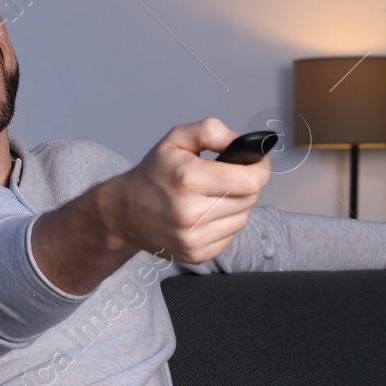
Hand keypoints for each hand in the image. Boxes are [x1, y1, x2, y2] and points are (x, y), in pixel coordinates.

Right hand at [99, 118, 269, 263]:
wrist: (125, 212)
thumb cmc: (153, 173)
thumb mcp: (176, 138)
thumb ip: (211, 131)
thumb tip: (244, 144)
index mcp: (189, 179)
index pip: (250, 180)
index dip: (261, 168)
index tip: (257, 163)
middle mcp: (191, 212)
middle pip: (250, 198)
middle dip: (246, 184)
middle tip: (230, 177)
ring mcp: (194, 238)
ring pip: (243, 218)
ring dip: (237, 204)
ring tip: (215, 195)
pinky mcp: (197, 254)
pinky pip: (231, 236)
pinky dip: (226, 223)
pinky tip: (208, 213)